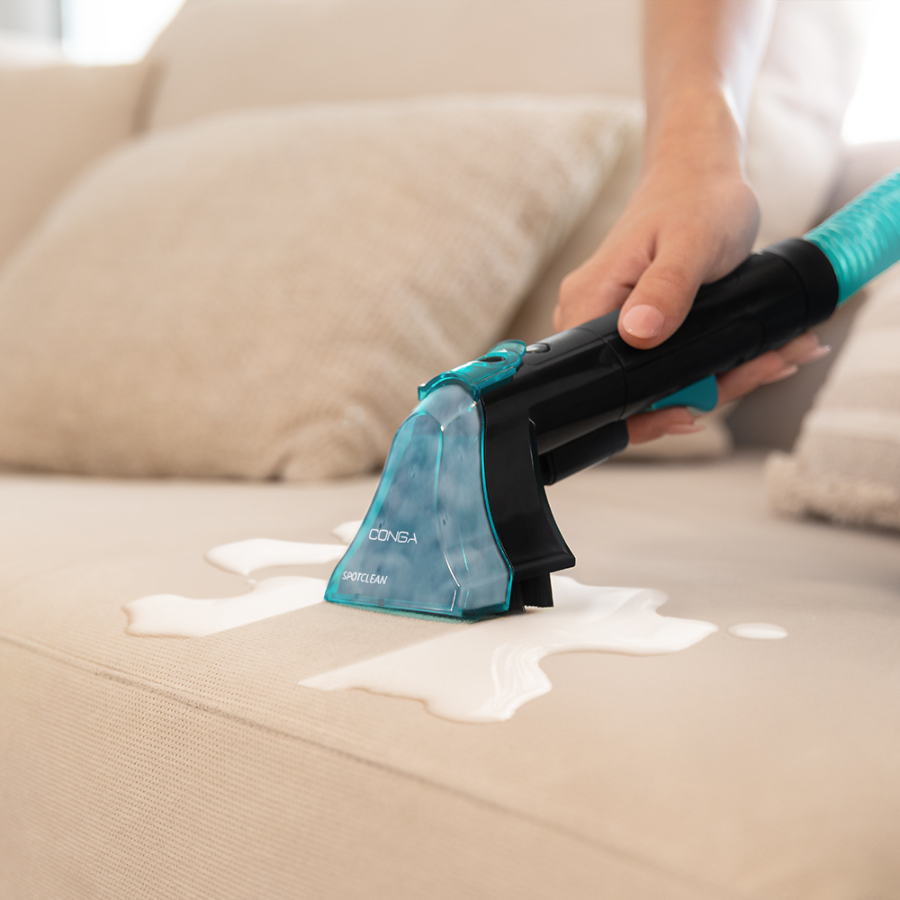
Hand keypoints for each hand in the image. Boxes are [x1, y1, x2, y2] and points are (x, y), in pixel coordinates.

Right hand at [553, 160, 828, 444]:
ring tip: (779, 356)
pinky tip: (761, 354)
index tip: (694, 411)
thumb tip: (639, 334)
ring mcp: (614, 325)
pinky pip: (672, 361)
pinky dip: (717, 362)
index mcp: (588, 303)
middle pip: (636, 390)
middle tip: (768, 366)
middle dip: (702, 392)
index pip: (600, 384)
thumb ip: (664, 290)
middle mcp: (590, 320)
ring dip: (722, 377)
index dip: (643, 411)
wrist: (698, 170)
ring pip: (660, 379)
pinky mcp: (638, 326)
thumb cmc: (695, 196)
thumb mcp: (689, 242)